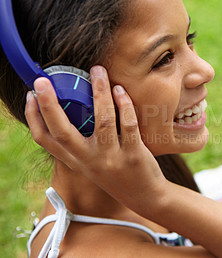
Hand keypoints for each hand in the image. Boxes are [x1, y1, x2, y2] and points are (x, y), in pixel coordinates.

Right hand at [24, 66, 166, 208]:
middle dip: (50, 104)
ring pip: (103, 120)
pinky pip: (128, 124)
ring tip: (98, 71)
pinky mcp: (133, 155)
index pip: (45, 140)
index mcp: (76, 161)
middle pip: (63, 131)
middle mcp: (89, 161)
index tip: (30, 95)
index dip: (33, 117)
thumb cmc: (117, 174)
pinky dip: (123, 104)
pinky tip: (120, 90)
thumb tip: (72, 110)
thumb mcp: (92, 164)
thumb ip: (80, 144)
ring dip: (100, 91)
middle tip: (44, 80)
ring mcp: (111, 159)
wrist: (145, 197)